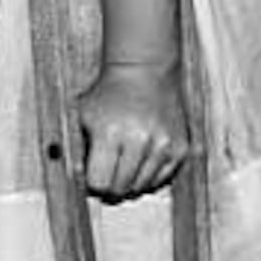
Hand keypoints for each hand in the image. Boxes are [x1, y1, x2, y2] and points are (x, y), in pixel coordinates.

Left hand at [74, 61, 190, 202]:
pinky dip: (150, 177)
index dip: (93, 184)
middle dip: (110, 187)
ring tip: (124, 166)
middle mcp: (139, 141)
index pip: (99, 183)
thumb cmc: (110, 92)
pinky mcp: (180, 148)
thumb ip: (80, 149)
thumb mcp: (84, 116)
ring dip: (131, 183)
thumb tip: (80, 180)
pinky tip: (141, 162)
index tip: (92, 178)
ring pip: (142, 188)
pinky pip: (162, 179)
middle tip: (107, 175)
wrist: (144, 70)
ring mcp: (162, 146)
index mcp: (110, 134)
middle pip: (120, 189)